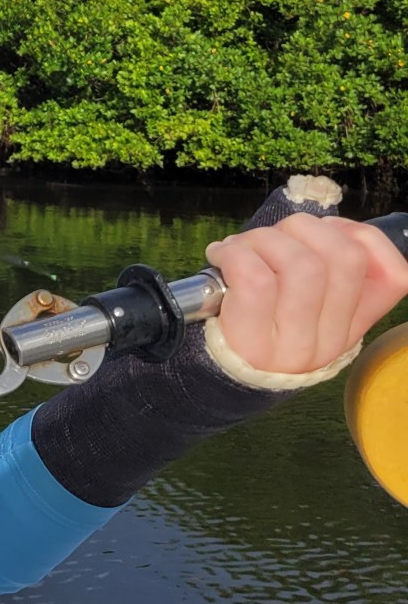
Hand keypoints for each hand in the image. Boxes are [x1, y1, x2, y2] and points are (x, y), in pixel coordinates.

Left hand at [206, 213, 407, 374]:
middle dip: (302, 228)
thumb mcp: (304, 306)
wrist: (214, 375)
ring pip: (302, 263)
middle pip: (344, 257)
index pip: (392, 277)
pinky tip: (221, 256)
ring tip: (238, 248)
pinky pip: (255, 276)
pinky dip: (234, 253)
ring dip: (263, 238)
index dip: (363, 237)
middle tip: (267, 238)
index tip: (324, 230)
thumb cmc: (256, 325)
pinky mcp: (250, 340)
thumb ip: (327, 273)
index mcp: (349, 327)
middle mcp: (329, 340)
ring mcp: (293, 345)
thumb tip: (335, 227)